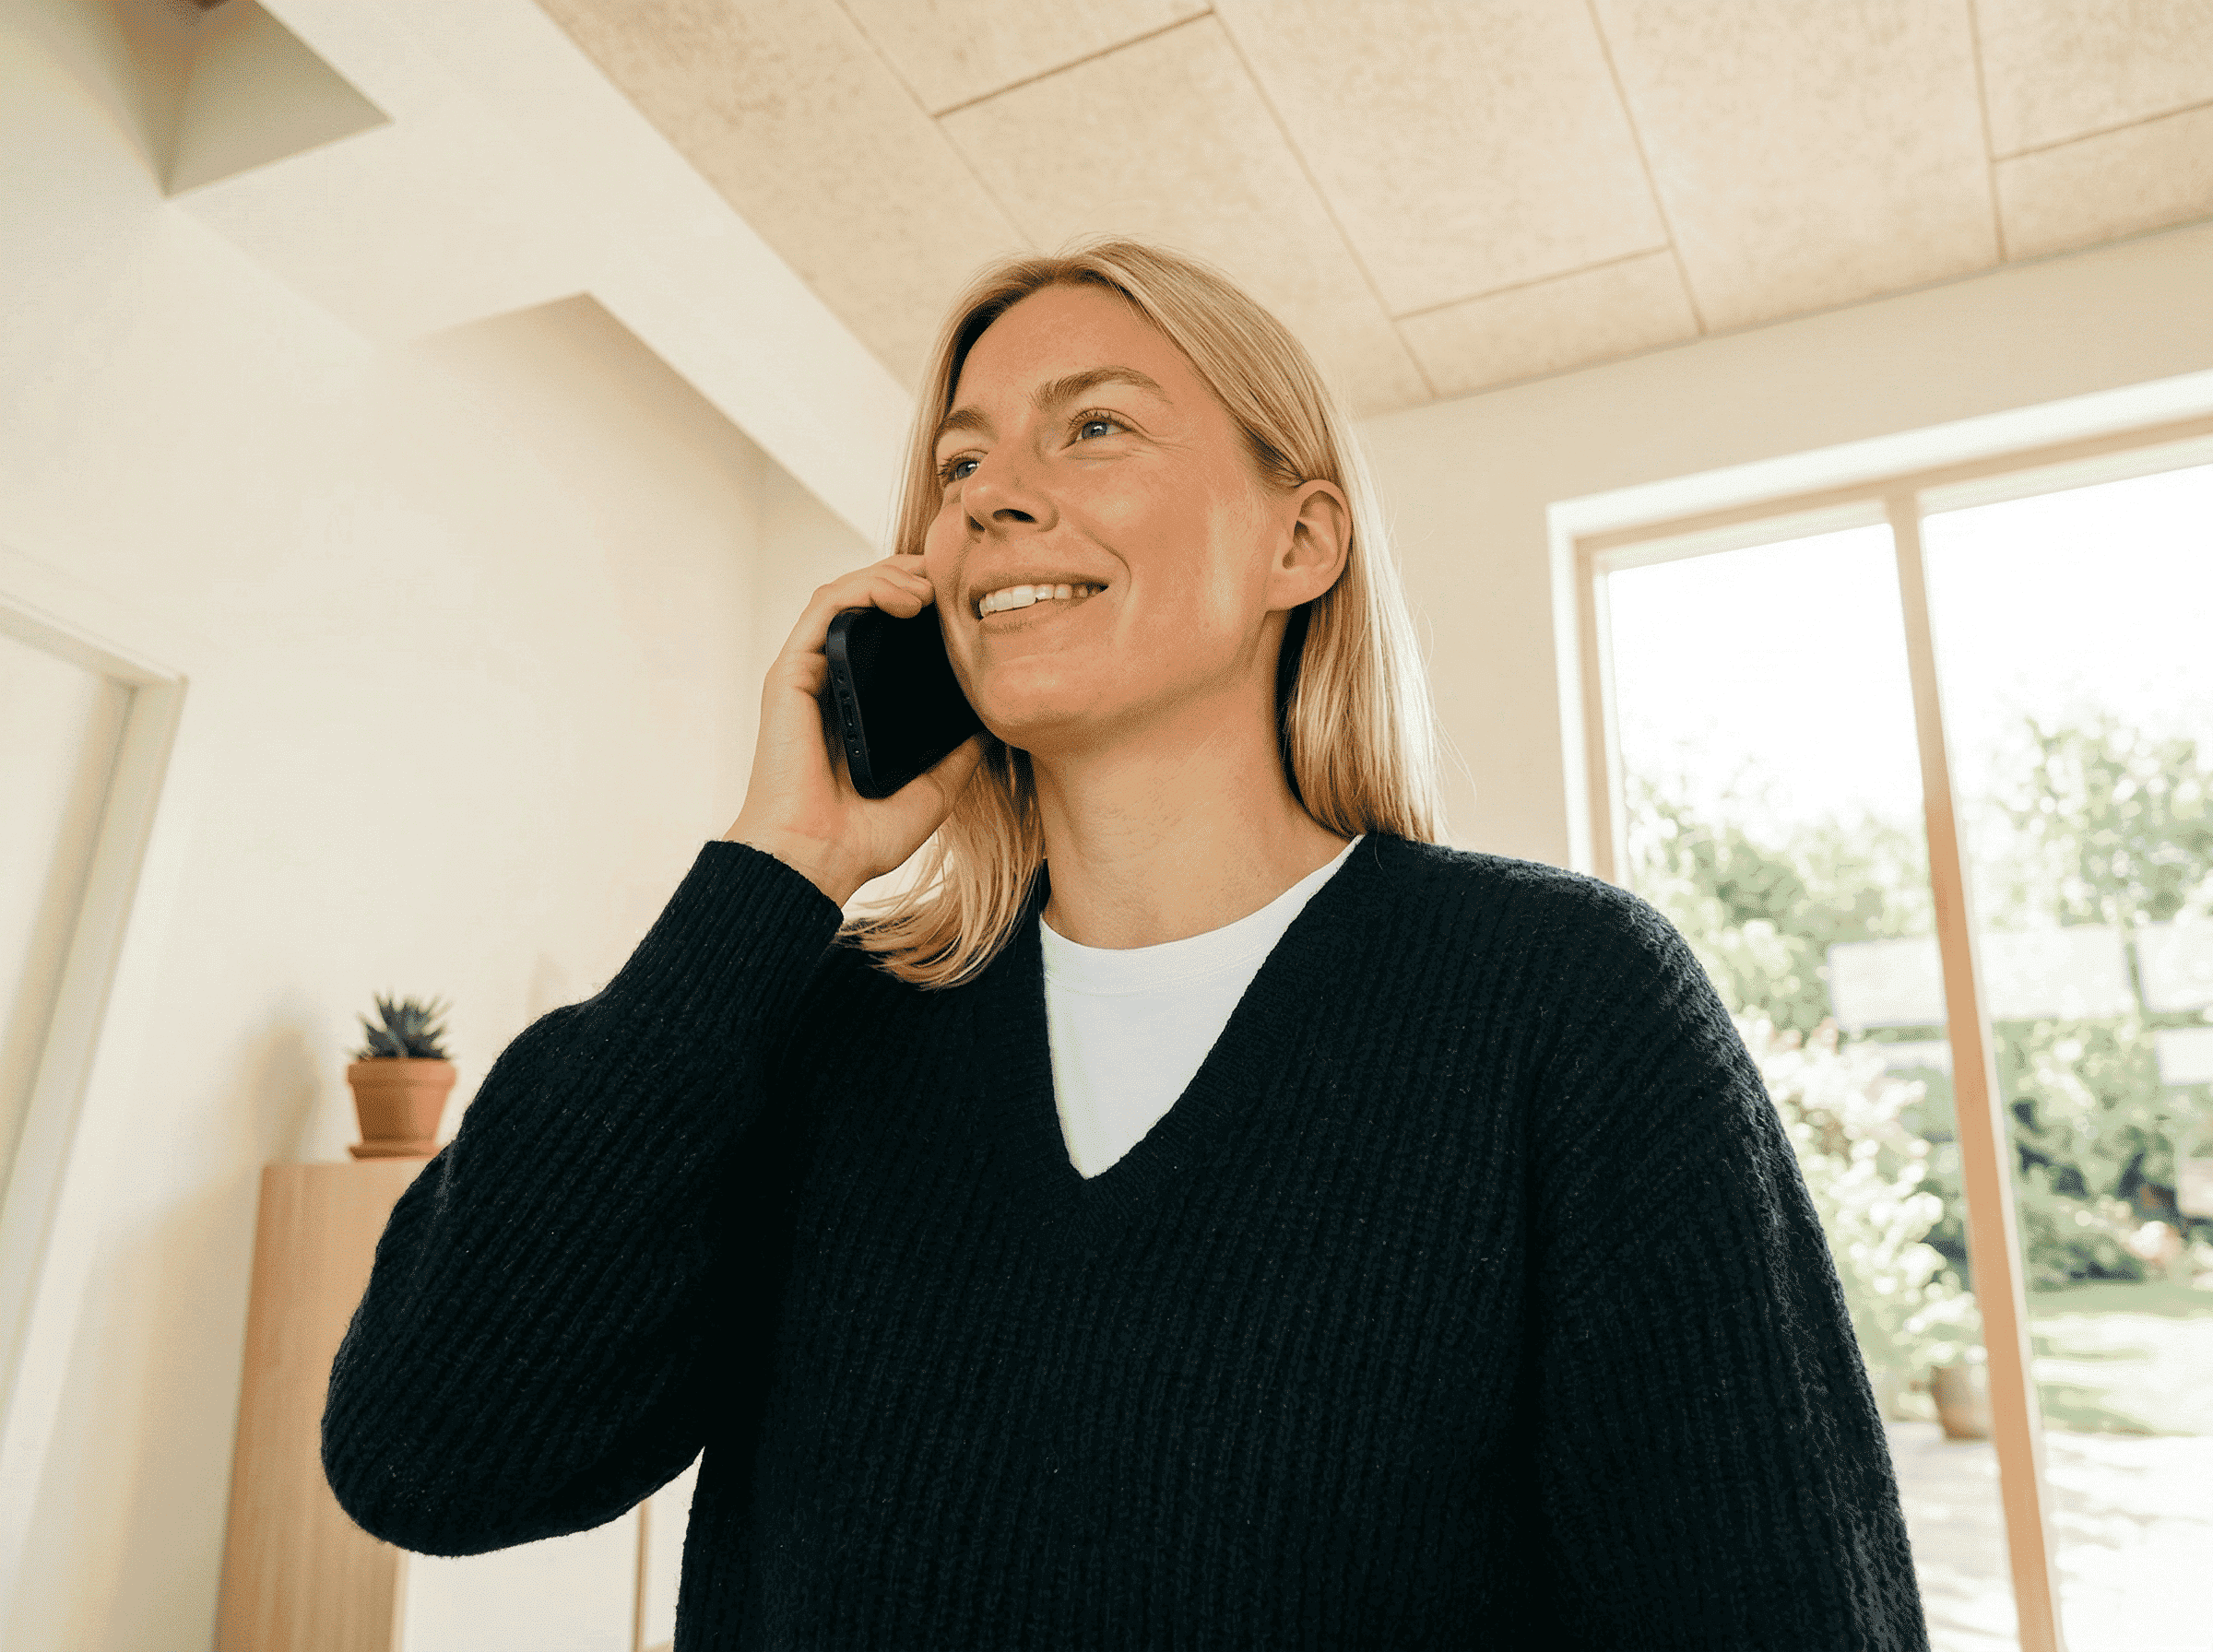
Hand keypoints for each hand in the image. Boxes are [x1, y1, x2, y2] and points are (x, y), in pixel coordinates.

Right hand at [725, 554, 987, 904]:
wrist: (817, 861)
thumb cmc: (864, 837)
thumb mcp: (935, 789)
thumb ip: (959, 753)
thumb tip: (996, 721)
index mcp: (858, 704)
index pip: (887, 635)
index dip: (923, 606)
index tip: (966, 603)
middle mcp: (830, 681)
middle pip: (866, 603)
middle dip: (910, 577)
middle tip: (954, 579)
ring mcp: (808, 674)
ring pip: (845, 595)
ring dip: (890, 575)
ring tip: (932, 586)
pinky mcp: (790, 672)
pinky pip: (825, 608)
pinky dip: (864, 588)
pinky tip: (904, 595)